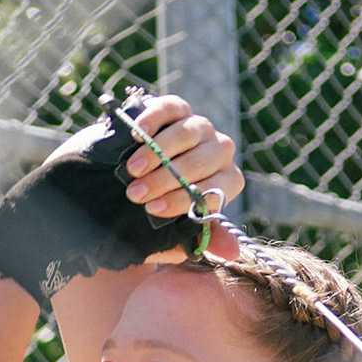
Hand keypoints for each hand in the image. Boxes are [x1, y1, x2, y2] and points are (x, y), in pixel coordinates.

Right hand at [118, 96, 245, 263]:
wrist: (127, 183)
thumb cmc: (156, 209)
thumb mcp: (177, 231)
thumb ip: (204, 239)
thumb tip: (233, 253)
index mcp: (227, 181)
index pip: (216, 188)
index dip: (183, 199)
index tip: (154, 210)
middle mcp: (219, 151)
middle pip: (202, 160)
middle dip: (166, 179)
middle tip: (135, 194)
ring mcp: (200, 127)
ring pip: (188, 133)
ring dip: (158, 153)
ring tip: (132, 170)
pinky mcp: (177, 108)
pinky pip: (172, 108)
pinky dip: (154, 119)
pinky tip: (138, 135)